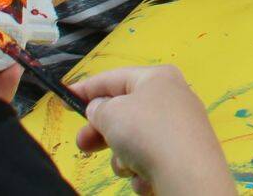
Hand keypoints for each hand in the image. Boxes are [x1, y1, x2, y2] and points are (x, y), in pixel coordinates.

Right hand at [74, 64, 229, 194]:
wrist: (187, 172)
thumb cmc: (147, 132)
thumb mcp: (111, 113)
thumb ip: (98, 108)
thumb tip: (100, 108)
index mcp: (157, 78)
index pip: (114, 78)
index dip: (87, 88)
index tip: (66, 96)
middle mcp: (171, 99)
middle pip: (124, 113)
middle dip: (101, 131)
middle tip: (83, 144)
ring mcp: (178, 129)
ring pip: (133, 142)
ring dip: (122, 156)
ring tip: (127, 162)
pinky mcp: (181, 156)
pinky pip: (147, 161)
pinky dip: (141, 170)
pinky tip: (146, 175)